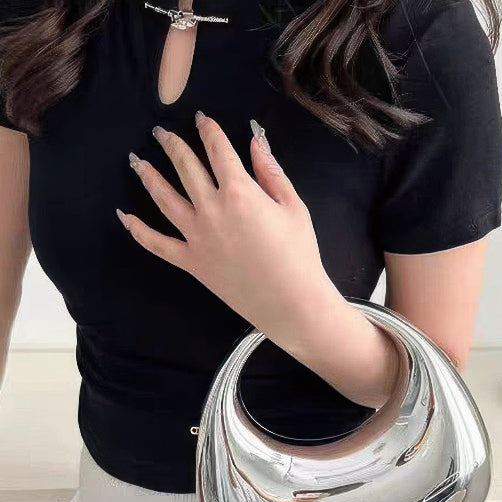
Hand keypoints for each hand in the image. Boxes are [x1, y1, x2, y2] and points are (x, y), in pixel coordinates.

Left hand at [116, 112, 341, 355]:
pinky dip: (138, 230)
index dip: (208, 130)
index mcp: (239, 191)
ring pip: (164, 199)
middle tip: (159, 132)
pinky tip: (123, 216)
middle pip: (185, 168)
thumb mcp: (293, 206)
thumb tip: (254, 141)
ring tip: (137, 161)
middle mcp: (211, 209)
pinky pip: (157, 244)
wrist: (290, 302)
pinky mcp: (190, 262)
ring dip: (149, 176)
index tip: (200, 118)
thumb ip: (271, 171)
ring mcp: (196, 236)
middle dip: (171, 145)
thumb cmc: (298, 254)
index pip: (218, 150)